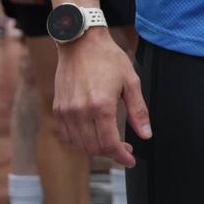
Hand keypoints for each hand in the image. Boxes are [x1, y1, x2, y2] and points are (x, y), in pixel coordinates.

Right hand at [53, 32, 149, 166]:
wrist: (81, 43)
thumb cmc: (108, 59)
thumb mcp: (131, 82)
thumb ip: (138, 111)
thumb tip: (146, 134)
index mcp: (101, 106)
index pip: (109, 144)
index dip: (121, 156)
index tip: (130, 160)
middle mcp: (80, 112)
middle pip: (94, 148)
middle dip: (111, 153)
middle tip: (124, 148)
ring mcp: (66, 111)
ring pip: (79, 144)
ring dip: (95, 148)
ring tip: (110, 141)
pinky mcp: (58, 108)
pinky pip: (67, 135)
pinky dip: (80, 141)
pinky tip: (92, 134)